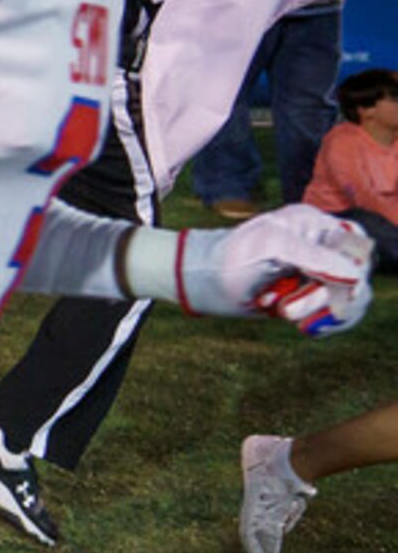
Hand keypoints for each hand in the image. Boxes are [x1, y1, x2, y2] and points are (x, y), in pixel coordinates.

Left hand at [161, 206, 373, 331]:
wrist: (198, 281)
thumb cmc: (227, 256)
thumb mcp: (269, 247)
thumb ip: (312, 255)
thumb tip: (353, 273)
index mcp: (312, 225)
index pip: (355, 246)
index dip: (349, 269)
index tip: (327, 288)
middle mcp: (320, 247)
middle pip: (354, 275)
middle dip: (325, 296)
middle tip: (286, 309)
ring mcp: (317, 273)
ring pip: (349, 298)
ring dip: (319, 311)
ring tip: (282, 312)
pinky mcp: (310, 296)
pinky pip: (338, 313)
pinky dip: (325, 322)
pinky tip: (303, 327)